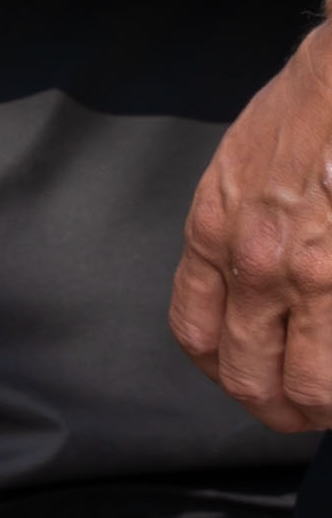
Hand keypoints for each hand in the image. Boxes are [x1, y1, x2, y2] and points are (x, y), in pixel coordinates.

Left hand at [171, 14, 331, 423]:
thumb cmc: (311, 108)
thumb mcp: (241, 169)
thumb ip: (237, 233)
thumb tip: (253, 292)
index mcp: (216, 232)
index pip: (198, 335)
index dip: (226, 372)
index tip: (250, 378)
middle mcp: (259, 263)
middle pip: (251, 380)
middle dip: (280, 408)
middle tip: (305, 410)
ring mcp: (317, 276)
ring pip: (313, 388)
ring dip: (326, 406)